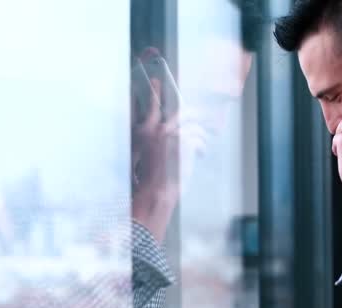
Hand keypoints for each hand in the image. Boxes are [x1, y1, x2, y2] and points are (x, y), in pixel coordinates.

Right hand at [130, 77, 207, 241]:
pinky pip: (199, 137)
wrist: (156, 192)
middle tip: (196, 108)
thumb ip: (148, 138)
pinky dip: (202, 147)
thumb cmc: (148, 179)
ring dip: (199, 134)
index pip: (147, 104)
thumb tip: (163, 128)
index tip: (156, 81)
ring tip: (201, 142)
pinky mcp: (184, 141)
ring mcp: (170, 133)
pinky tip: (201, 154)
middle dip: (185, 105)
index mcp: (141, 131)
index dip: (153, 91)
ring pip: (192, 123)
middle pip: (173, 106)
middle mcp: (155, 128)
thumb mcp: (139, 155)